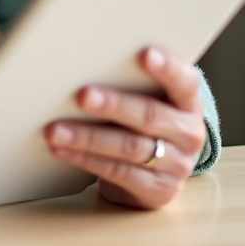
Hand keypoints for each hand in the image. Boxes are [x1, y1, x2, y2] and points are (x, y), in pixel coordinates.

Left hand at [44, 48, 207, 209]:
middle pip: (150, 115)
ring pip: (129, 147)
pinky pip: (118, 173)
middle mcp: (188, 133)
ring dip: (88, 137)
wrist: (156, 170)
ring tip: (56, 130)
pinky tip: (63, 151)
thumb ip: (130, 81)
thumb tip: (81, 64)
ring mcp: (177, 165)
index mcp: (188, 102)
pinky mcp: (159, 191)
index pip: (184, 82)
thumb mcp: (146, 98)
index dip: (166, 68)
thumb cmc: (141, 120)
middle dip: (113, 104)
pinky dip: (85, 160)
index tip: (144, 54)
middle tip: (82, 95)